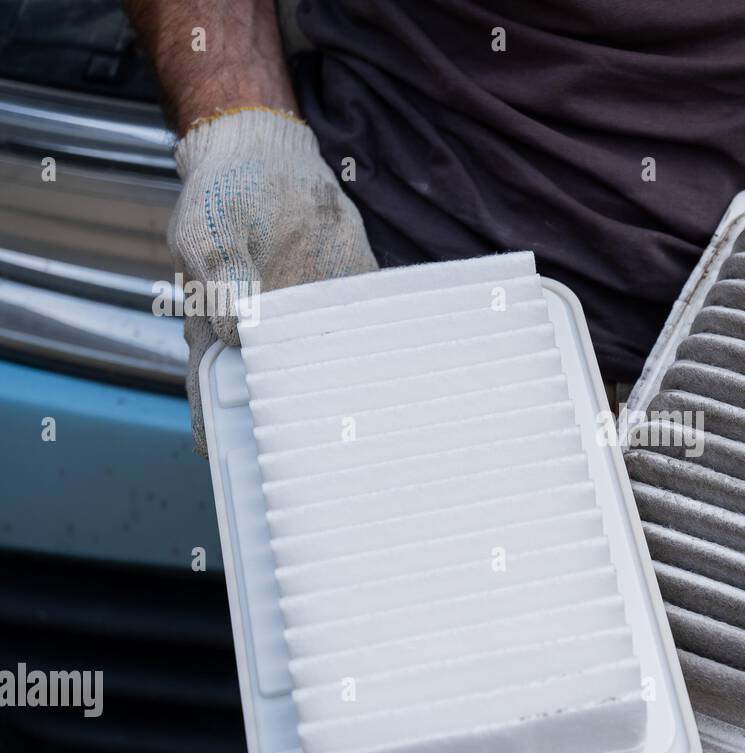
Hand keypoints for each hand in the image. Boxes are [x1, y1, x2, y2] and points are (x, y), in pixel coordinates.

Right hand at [169, 108, 377, 456]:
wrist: (269, 158)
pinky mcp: (348, 304)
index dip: (240, 445)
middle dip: (309, 435)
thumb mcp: (206, 233)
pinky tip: (410, 379)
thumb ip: (221, 282)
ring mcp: (310, 327)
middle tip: (341, 464)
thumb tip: (241, 331)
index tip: (268, 476)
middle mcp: (268, 344)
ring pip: (332, 380)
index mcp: (221, 337)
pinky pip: (368, 339)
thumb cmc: (222, 198)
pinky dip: (385, 358)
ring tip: (384, 438)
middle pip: (285, 405)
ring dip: (354, 404)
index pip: (223, 406)